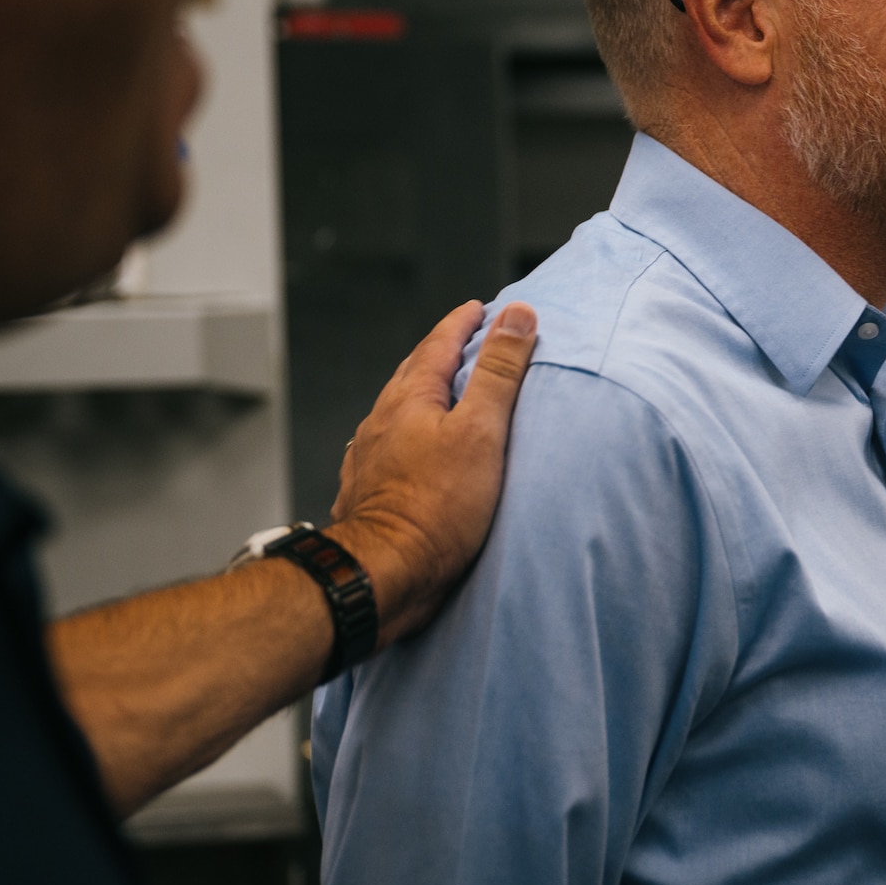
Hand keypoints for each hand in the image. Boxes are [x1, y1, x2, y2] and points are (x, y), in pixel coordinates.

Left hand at [328, 299, 538, 640]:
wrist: (384, 574)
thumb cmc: (436, 508)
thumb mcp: (481, 431)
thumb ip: (499, 371)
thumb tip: (516, 316)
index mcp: (410, 397)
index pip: (439, 342)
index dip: (464, 323)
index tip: (481, 310)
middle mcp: (382, 419)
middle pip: (415, 372)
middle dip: (443, 353)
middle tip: (469, 344)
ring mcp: (370, 455)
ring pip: (401, 410)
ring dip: (426, 395)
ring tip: (450, 396)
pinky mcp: (368, 490)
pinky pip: (392, 446)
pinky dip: (413, 435)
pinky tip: (420, 451)